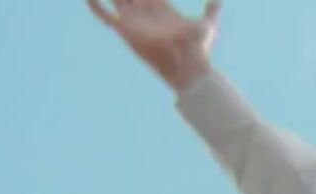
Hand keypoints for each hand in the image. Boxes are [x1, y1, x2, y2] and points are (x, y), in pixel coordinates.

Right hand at [87, 0, 222, 92]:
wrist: (188, 64)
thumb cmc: (199, 48)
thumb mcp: (207, 25)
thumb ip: (211, 10)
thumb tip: (219, 0)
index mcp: (162, 10)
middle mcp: (146, 13)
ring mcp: (135, 21)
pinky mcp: (126, 31)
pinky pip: (106, 17)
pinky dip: (96, 8)